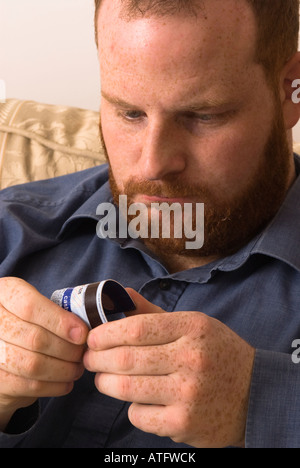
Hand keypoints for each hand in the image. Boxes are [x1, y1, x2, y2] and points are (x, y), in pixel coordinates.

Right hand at [0, 277, 88, 430]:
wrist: (3, 353)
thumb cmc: (30, 324)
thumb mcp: (39, 306)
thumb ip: (58, 311)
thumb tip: (90, 329)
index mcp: (6, 294)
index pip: (30, 306)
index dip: (60, 322)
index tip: (82, 334)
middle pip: (35, 338)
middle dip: (67, 349)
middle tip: (83, 353)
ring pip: (33, 364)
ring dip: (63, 369)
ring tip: (77, 367)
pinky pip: (29, 385)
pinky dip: (54, 386)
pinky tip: (66, 382)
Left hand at [84, 289, 254, 447]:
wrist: (255, 394)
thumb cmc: (217, 353)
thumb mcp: (194, 324)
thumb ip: (154, 312)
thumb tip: (121, 295)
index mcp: (193, 327)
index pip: (136, 328)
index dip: (105, 333)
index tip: (92, 338)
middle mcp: (192, 359)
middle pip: (126, 359)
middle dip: (96, 359)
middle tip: (89, 359)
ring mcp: (189, 394)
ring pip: (127, 388)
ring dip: (105, 383)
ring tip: (103, 379)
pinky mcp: (185, 424)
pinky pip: (139, 415)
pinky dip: (131, 407)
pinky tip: (136, 400)